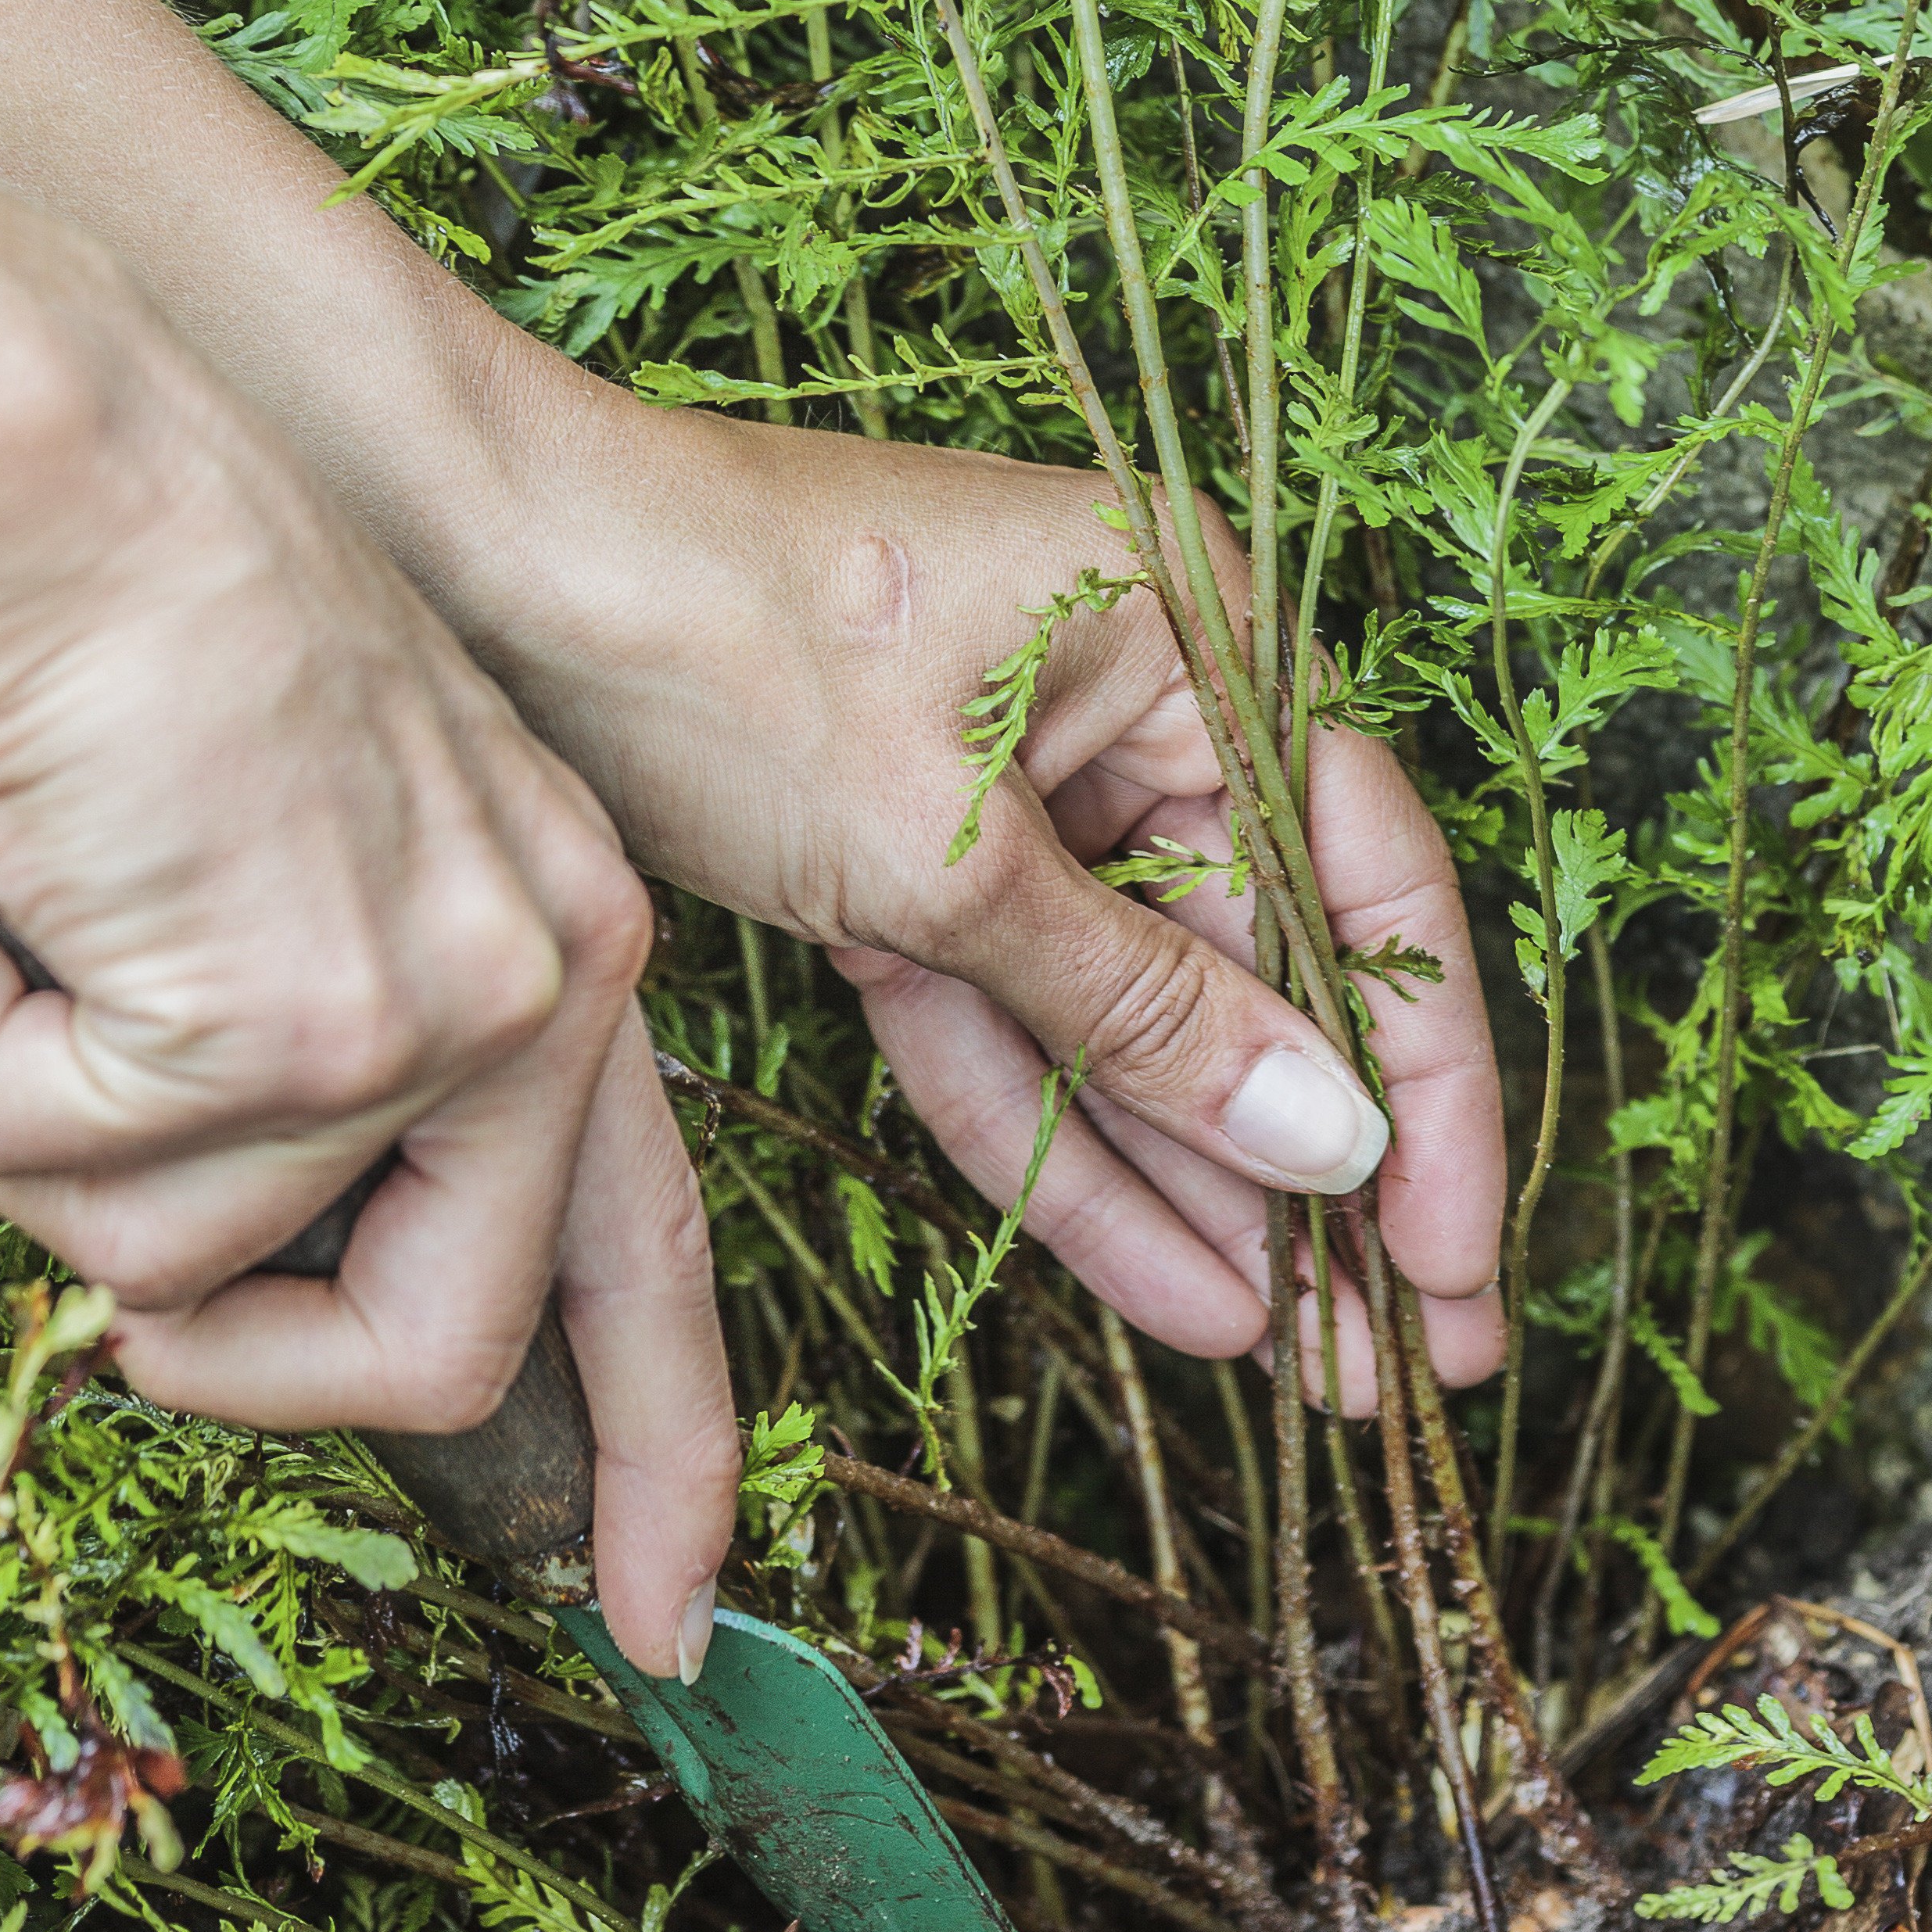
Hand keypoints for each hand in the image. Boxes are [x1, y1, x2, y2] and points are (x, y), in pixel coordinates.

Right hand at [0, 348, 737, 1679]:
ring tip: (20, 907)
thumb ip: (303, 1069)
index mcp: (573, 940)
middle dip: (242, 1375)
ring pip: (166, 1267)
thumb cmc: (132, 619)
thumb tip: (179, 1291)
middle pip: (434, 1351)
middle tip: (113, 1296)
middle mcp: (554, 983)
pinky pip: (49, 1163)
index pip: (657, 1242)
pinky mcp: (293, 1024)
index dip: (664, 1444)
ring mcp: (436, 1013)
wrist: (61, 446)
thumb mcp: (285, 851)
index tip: (666, 1614)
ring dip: (23, 1108)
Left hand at [451, 416, 1507, 1404]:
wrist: (472, 570)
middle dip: (1320, 1174)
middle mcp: (1135, 694)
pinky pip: (1017, 1014)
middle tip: (1397, 1360)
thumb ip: (1144, 1010)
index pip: (1367, 886)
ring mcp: (1022, 775)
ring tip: (1297, 1362)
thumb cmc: (713, 641)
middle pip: (1263, 965)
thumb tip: (1330, 1145)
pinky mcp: (915, 847)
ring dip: (1204, 1187)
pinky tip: (1168, 1281)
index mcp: (1195, 630)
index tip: (1459, 1264)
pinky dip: (1068, 1137)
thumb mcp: (947, 851)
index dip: (1424, 1090)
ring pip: (1137, 1016)